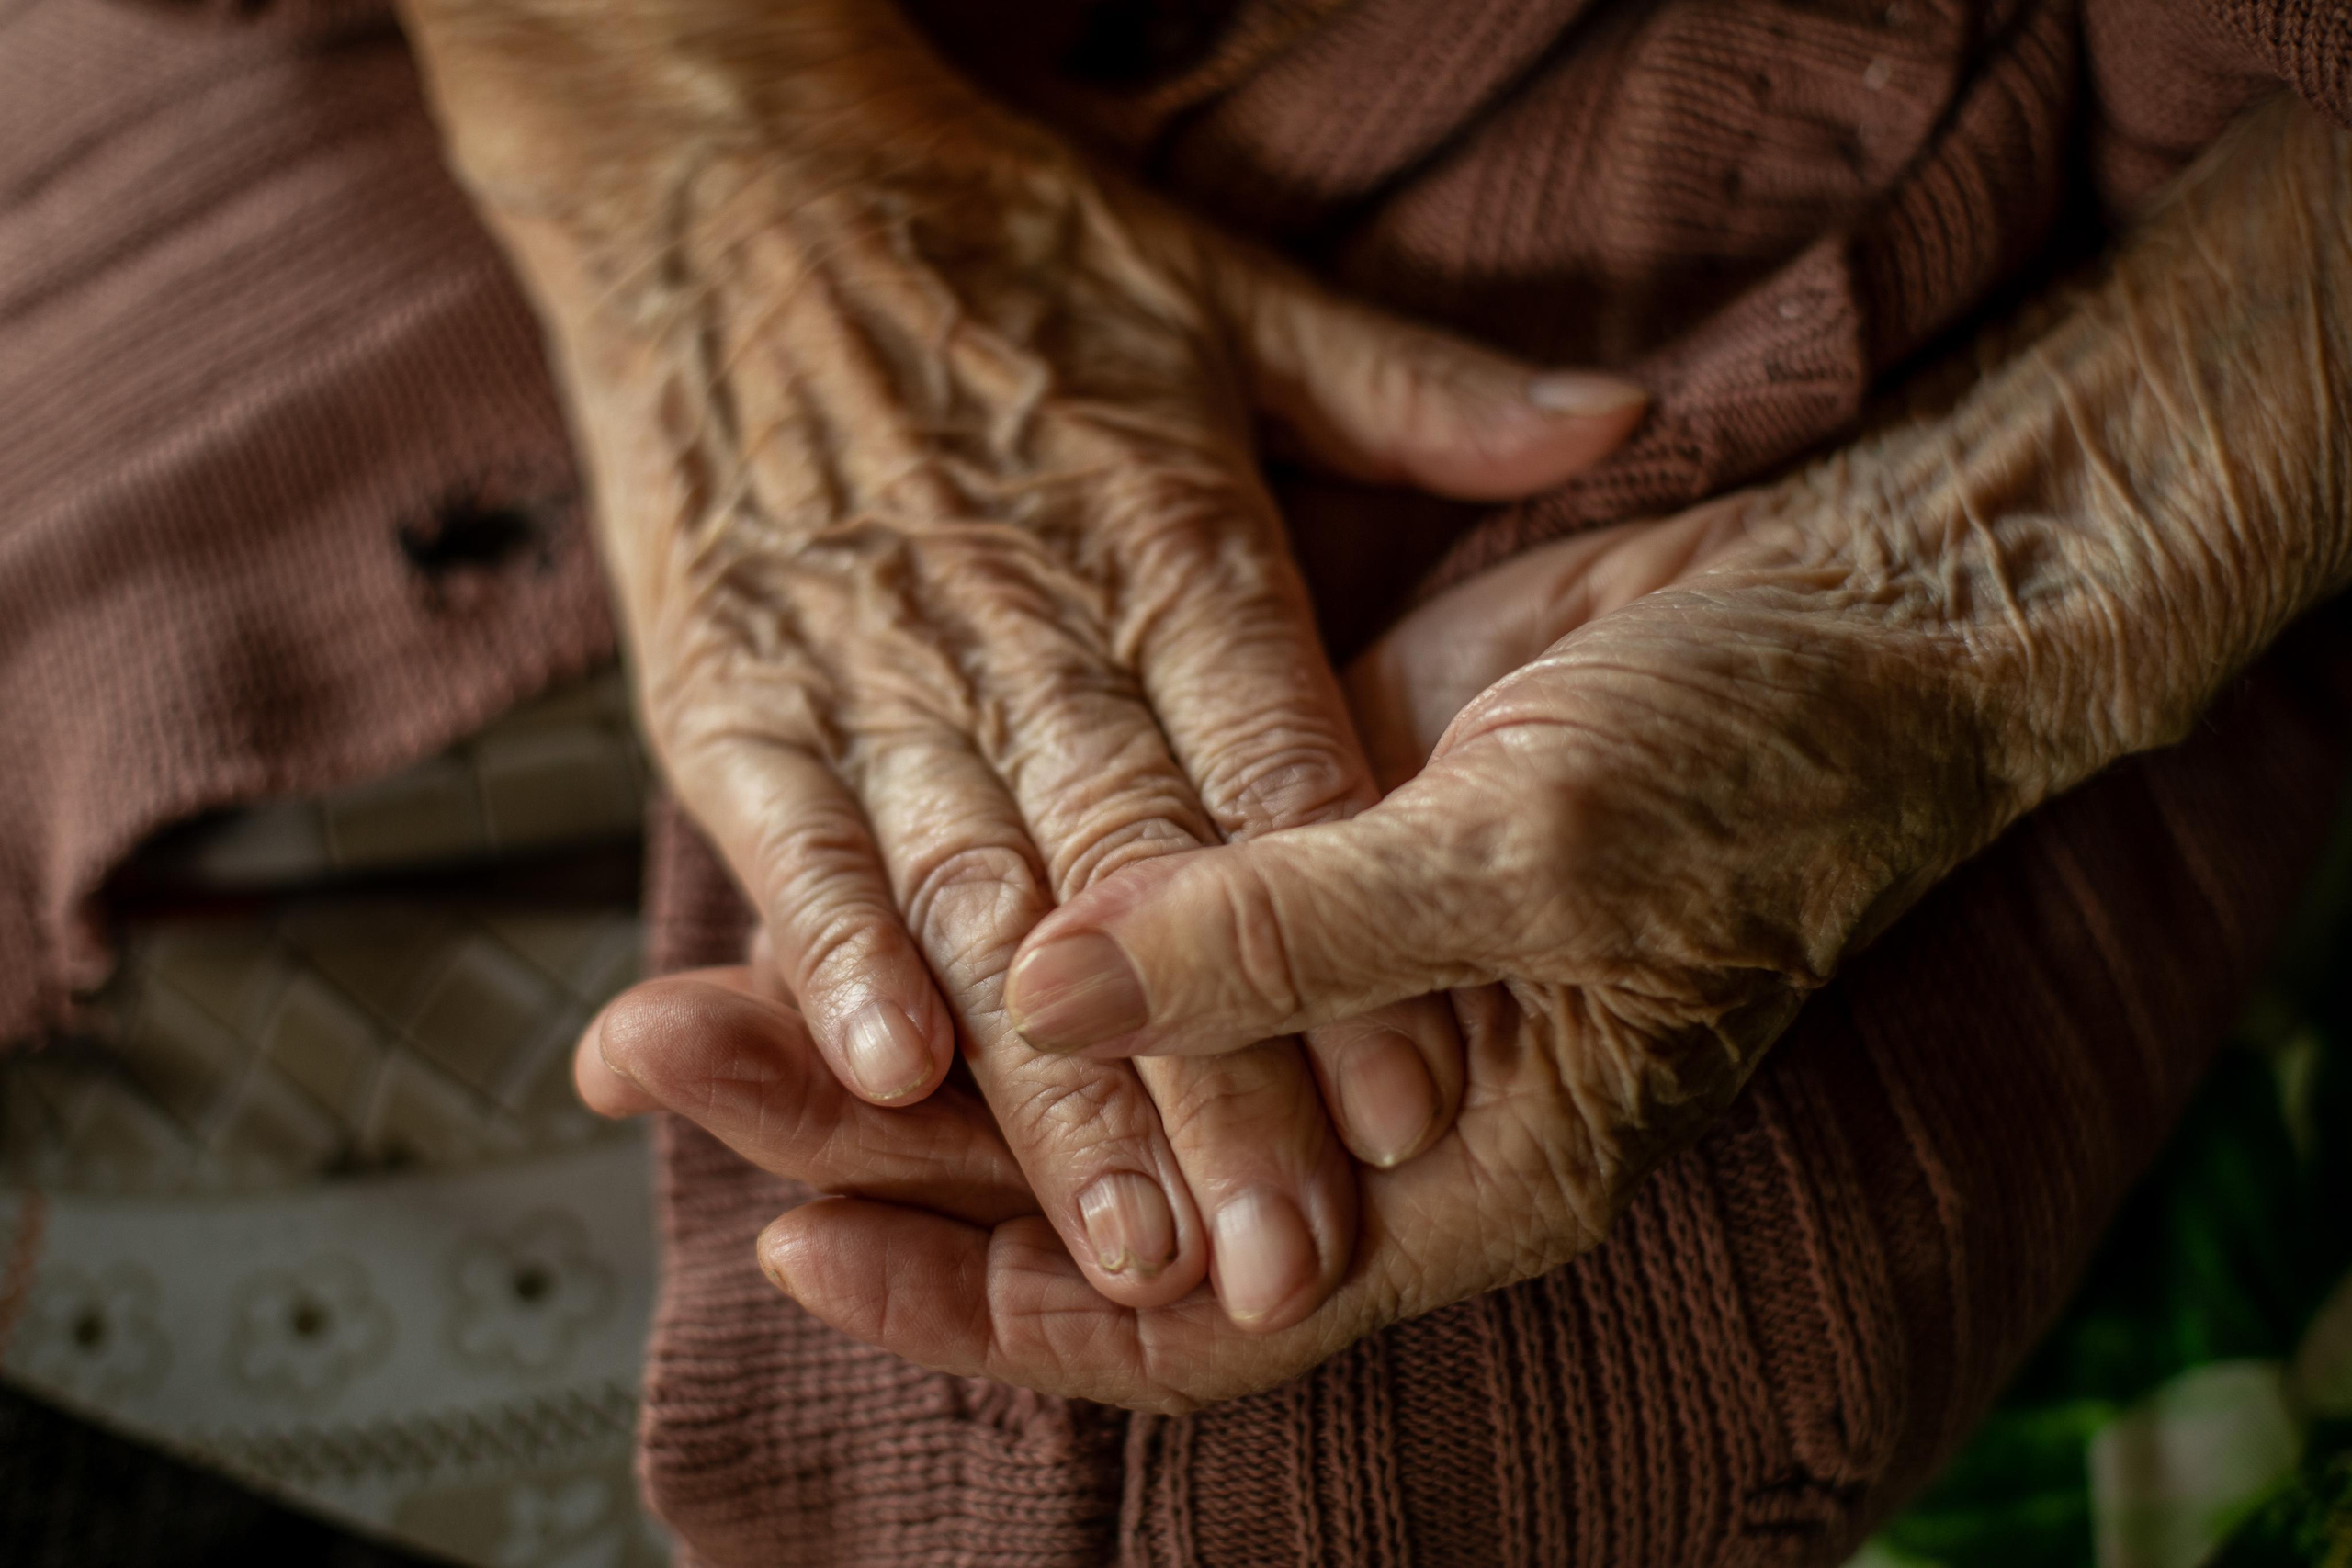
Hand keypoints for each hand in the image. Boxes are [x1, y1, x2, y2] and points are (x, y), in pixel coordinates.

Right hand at [397, 0, 1645, 1326]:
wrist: (724, 163)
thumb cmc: (990, 239)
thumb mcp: (1224, 292)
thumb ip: (1416, 390)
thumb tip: (1619, 413)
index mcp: (1168, 527)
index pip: (1282, 769)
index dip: (1353, 940)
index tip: (1420, 1105)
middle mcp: (1033, 605)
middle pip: (1151, 875)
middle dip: (1224, 1085)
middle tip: (1289, 1259)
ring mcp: (876, 646)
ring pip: (986, 889)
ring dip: (1056, 1077)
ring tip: (1128, 1238)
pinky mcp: (732, 671)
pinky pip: (795, 826)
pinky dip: (836, 942)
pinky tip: (891, 1068)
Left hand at [586, 91, 2351, 1414]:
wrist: (1845, 605)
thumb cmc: (1760, 764)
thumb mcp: (1543, 852)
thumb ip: (1291, 937)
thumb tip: (1050, 997)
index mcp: (1442, 1177)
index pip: (1175, 1318)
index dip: (987, 1298)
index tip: (802, 1242)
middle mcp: (1352, 1105)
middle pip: (1070, 1174)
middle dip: (867, 1130)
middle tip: (662, 1056)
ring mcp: (1311, 976)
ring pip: (1063, 1046)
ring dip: (893, 1015)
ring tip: (692, 979)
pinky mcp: (1283, 847)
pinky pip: (1104, 916)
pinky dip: (985, 906)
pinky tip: (857, 868)